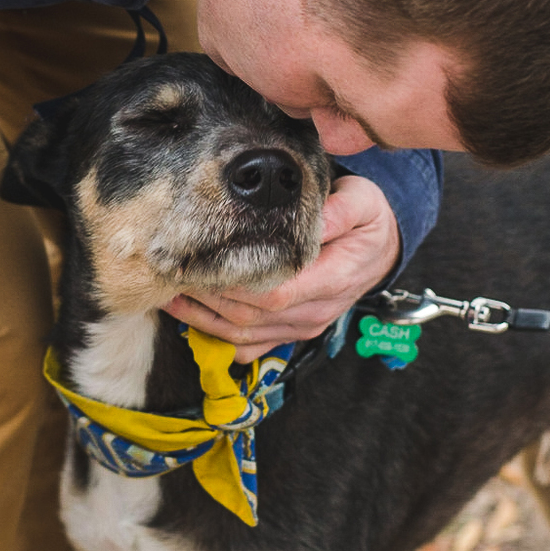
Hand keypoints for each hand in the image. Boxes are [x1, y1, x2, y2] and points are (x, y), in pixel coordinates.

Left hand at [165, 174, 400, 360]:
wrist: (378, 251)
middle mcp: (315, 311)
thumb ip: (338, 211)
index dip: (234, 284)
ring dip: (202, 319)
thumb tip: (308, 219)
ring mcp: (302, 328)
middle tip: (174, 272)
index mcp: (333, 278)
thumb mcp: (363, 203)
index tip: (201, 262)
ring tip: (171, 292)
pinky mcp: (290, 333)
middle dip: (207, 298)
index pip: (275, 292)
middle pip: (250, 316)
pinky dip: (215, 337)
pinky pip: (248, 348)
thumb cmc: (366, 221)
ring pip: (243, 336)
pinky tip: (191, 315)